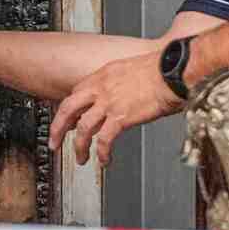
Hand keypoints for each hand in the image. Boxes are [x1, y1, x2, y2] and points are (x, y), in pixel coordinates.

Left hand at [49, 49, 182, 166]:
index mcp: (104, 74)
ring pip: (83, 128)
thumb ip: (123, 83)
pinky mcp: (121, 117)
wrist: (174, 71)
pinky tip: (104, 160)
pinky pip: (104, 139)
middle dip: (58, 127)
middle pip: (68, 108)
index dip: (71, 109)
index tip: (70, 120)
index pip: (77, 92)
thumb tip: (126, 95)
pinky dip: (102, 153)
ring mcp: (109, 102)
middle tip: (54, 141)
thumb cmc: (163, 69)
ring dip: (79, 146)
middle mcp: (102, 87)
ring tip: (81, 158)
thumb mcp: (134, 69)